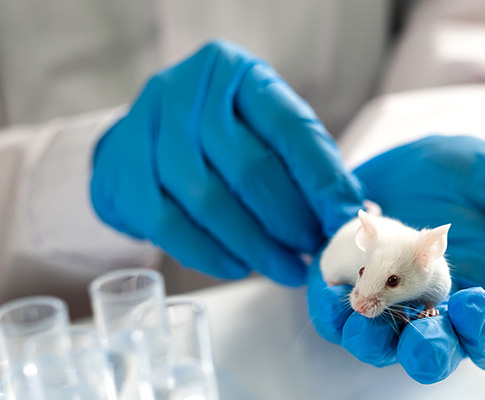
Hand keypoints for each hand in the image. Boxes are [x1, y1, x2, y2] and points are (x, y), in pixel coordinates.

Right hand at [90, 40, 362, 285]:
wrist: (143, 137)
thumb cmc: (217, 135)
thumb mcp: (262, 127)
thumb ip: (303, 162)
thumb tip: (351, 212)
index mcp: (236, 72)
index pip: (290, 128)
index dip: (322, 180)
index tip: (345, 220)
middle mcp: (188, 91)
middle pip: (249, 169)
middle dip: (289, 221)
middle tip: (312, 249)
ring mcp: (147, 128)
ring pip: (208, 201)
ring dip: (255, 246)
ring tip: (285, 267)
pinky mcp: (121, 170)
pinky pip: (170, 226)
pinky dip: (210, 255)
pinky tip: (238, 267)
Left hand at [307, 135, 484, 382]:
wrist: (413, 158)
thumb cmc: (473, 173)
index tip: (472, 307)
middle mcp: (441, 309)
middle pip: (438, 350)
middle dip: (427, 351)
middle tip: (420, 338)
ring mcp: (393, 302)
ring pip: (383, 342)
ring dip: (372, 339)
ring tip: (364, 315)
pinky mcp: (353, 287)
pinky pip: (338, 316)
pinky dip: (333, 311)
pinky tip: (335, 292)